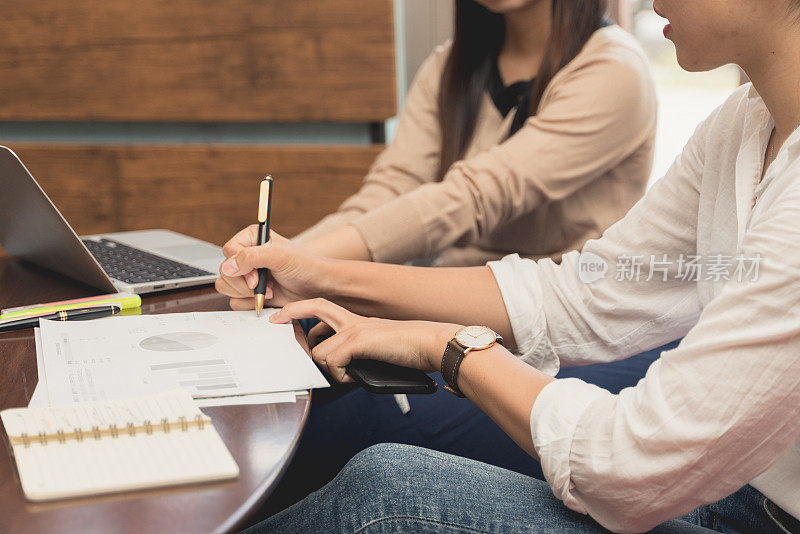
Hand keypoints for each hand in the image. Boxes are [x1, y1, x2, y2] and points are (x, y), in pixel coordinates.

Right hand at [215, 226, 333, 309]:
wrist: (318, 288)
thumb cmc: (305, 267)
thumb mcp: (279, 256)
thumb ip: (251, 257)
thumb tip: (228, 267)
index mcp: (251, 238)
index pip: (228, 251)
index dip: (239, 266)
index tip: (256, 276)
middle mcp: (247, 255)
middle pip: (224, 271)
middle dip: (244, 283)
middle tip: (265, 285)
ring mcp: (248, 274)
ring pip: (226, 287)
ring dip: (246, 294)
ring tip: (268, 291)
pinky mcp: (250, 292)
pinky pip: (235, 301)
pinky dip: (249, 304)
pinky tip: (267, 298)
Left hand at [270, 298, 461, 382]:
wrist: (432, 345)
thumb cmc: (412, 352)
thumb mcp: (380, 351)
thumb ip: (360, 355)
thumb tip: (346, 372)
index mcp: (358, 322)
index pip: (323, 309)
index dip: (300, 311)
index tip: (281, 318)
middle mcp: (354, 320)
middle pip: (314, 309)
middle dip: (290, 314)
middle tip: (275, 324)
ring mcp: (355, 328)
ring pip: (319, 351)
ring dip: (330, 369)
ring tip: (349, 375)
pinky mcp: (358, 340)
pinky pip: (332, 362)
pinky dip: (341, 376)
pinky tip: (356, 378)